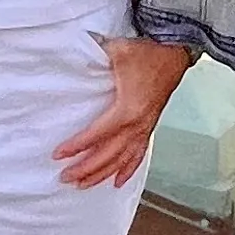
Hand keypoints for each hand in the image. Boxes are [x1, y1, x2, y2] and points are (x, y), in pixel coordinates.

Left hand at [55, 35, 191, 189]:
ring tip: (83, 185)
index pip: (97, 135)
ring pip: (122, 160)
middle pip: (108, 155)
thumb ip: (94, 52)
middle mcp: (138, 124)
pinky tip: (118, 181)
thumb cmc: (150, 52)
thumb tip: (74, 51)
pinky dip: (128, 169)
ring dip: (102, 174)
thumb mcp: (117, 50)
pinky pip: (138, 154)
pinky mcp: (149, 125)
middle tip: (65, 177)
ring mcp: (145, 127)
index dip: (77, 146)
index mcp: (128, 109)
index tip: (59, 154)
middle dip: (86, 169)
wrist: (175, 51)